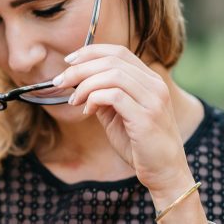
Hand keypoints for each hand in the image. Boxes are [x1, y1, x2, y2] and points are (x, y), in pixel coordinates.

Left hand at [54, 44, 190, 192]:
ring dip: (85, 85)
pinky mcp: (146, 117)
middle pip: (112, 60)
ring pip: (112, 75)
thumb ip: (103, 96)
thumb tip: (77, 82)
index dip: (90, 52)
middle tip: (60, 82)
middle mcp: (154, 85)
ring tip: (74, 100)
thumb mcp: (117, 115)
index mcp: (149, 80)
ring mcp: (153, 99)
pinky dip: (94, 99)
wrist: (163, 171)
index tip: (68, 62)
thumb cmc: (139, 144)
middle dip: (80, 68)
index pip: (118, 52)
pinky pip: (114, 95)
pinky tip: (87, 111)